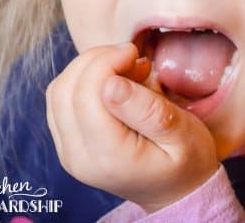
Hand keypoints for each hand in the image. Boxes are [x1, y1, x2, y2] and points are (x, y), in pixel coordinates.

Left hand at [46, 43, 217, 211]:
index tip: (135, 52)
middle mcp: (78, 157)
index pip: (85, 94)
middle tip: (131, 56)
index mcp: (108, 156)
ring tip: (124, 67)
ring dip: (87, 68)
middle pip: (66, 90)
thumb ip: (150, 112)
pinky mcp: (68, 143)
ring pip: (58, 92)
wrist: (176, 192)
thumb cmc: (186, 162)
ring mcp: (69, 152)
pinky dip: (82, 80)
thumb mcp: (183, 136)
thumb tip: (112, 84)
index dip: (106, 62)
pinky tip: (112, 79)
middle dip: (95, 60)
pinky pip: (60, 101)